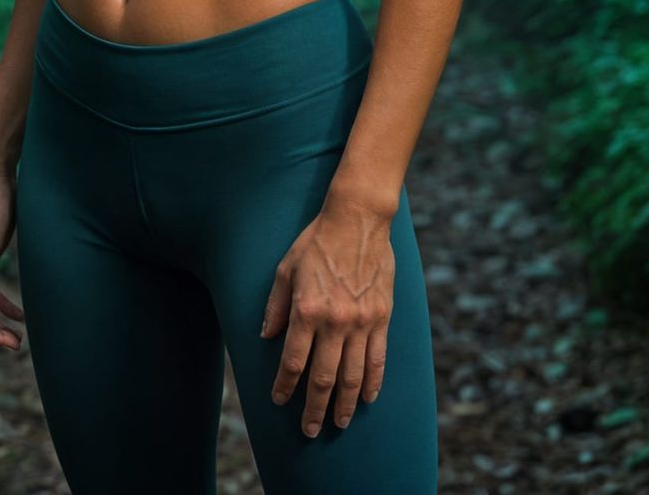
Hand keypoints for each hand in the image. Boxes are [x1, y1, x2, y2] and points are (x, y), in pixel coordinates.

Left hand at [260, 196, 394, 436]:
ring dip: (345, 404)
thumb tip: (266, 338)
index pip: (293, 361)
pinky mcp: (381, 317)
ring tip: (339, 423)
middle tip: (309, 430)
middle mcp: (334, 321)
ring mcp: (361, 322)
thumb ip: (276, 306)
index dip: (285, 386)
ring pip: (353, 375)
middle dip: (314, 408)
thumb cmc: (316, 242)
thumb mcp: (285, 269)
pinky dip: (373, 382)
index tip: (279, 401)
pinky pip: (378, 358)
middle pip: (323, 377)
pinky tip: (368, 399)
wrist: (358, 219)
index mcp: (306, 310)